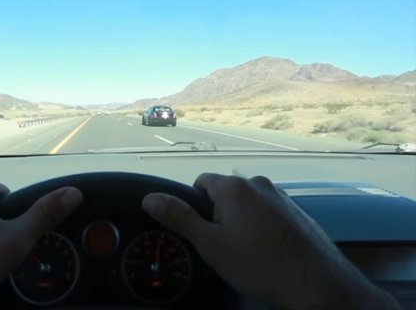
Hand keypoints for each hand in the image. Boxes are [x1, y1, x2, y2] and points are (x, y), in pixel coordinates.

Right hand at [142, 173, 398, 308]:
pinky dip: (261, 225)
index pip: (199, 183)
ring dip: (240, 220)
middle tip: (222, 245)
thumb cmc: (258, 262)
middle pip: (224, 192)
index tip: (201, 233)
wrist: (315, 283)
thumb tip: (149, 197)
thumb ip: (178, 218)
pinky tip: (266, 249)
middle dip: (218, 214)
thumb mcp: (210, 244)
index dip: (194, 207)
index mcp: (233, 186)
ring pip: (246, 203)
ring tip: (246, 251)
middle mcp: (257, 183)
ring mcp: (280, 196)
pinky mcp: (296, 210)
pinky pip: (267, 211)